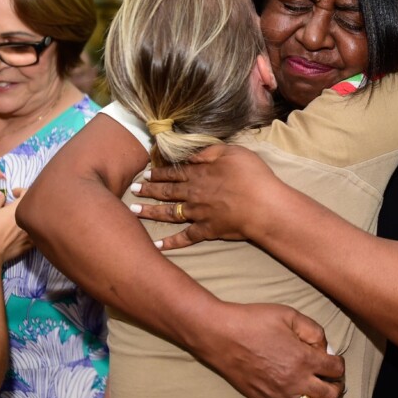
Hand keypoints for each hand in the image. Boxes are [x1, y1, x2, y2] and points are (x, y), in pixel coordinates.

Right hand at [0, 190, 31, 262]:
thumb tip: (1, 195)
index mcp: (20, 207)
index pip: (28, 193)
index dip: (21, 191)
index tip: (14, 193)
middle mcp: (30, 219)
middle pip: (32, 207)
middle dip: (23, 205)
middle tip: (11, 208)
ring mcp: (32, 232)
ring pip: (34, 222)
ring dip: (26, 218)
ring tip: (14, 221)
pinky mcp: (31, 244)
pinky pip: (33, 234)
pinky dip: (27, 231)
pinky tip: (18, 233)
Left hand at [130, 145, 280, 243]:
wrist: (263, 206)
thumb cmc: (252, 176)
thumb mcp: (232, 152)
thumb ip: (209, 151)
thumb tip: (190, 153)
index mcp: (200, 173)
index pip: (174, 173)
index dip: (159, 173)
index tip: (146, 173)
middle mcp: (194, 193)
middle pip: (166, 192)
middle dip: (148, 190)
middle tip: (134, 190)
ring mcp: (198, 214)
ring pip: (169, 213)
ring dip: (151, 212)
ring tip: (134, 211)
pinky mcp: (207, 230)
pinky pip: (185, 237)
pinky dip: (170, 243)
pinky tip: (157, 245)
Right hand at [196, 302, 344, 397]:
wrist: (221, 335)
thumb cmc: (254, 321)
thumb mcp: (288, 314)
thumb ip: (313, 330)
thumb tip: (326, 348)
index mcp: (304, 358)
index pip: (336, 369)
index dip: (339, 363)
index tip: (334, 359)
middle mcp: (296, 380)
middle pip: (331, 393)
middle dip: (337, 386)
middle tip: (334, 379)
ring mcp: (282, 395)